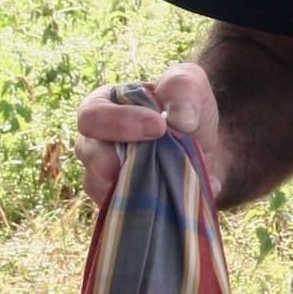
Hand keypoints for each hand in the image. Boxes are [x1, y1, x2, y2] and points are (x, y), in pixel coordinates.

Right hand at [74, 62, 220, 206]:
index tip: (159, 127)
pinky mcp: (119, 202)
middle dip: (117, 159)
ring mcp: (102, 175)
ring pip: (102, 187)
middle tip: (152, 159)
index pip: (92, 115)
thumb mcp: (190, 83)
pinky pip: (125, 210)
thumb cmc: (184, 106)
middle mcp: (94, 142)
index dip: (121, 123)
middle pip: (89, 155)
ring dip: (136, 185)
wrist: (203, 144)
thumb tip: (180, 119)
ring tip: (170, 179)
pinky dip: (156, 204)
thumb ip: (183, 86)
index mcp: (103, 106)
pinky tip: (185, 194)